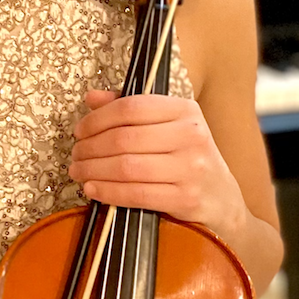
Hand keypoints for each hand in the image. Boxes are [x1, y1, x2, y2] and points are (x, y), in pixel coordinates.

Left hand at [69, 90, 247, 239]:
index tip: (79, 130)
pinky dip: (108, 191)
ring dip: (93, 170)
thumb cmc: (187, 158)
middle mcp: (191, 135)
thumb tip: (92, 98)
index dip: (97, 119)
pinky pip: (136, 194)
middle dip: (90, 148)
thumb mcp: (168, 126)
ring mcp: (191, 168)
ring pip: (127, 166)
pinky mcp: (186, 199)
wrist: (223, 199)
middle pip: (124, 138)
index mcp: (185, 110)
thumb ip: (130, 109)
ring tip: (78, 171)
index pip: (130, 108)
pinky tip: (92, 188)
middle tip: (75, 154)